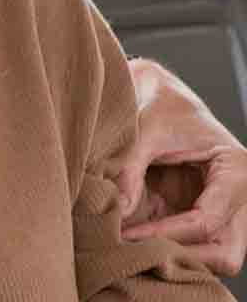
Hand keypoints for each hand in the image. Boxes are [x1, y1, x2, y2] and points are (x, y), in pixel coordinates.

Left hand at [117, 57, 246, 275]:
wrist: (163, 95)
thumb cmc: (162, 105)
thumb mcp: (143, 131)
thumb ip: (129, 169)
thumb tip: (117, 210)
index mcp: (236, 169)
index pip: (207, 221)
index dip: (165, 234)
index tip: (127, 235)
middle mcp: (239, 196)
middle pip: (225, 254)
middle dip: (183, 257)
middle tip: (137, 253)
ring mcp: (224, 211)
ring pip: (213, 257)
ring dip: (175, 256)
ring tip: (132, 248)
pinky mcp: (204, 215)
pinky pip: (194, 247)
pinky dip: (168, 249)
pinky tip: (135, 241)